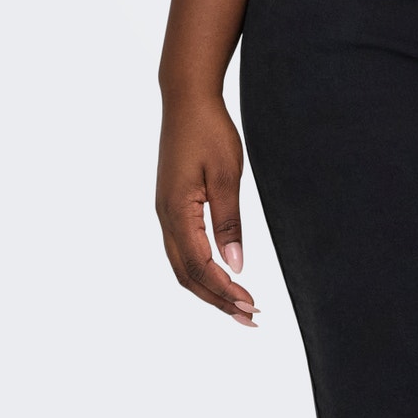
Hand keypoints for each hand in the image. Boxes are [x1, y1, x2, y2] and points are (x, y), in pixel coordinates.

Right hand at [156, 94, 258, 325]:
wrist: (186, 99)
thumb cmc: (209, 131)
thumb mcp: (226, 174)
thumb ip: (229, 221)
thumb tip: (236, 265)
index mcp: (177, 213)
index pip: (200, 267)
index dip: (225, 291)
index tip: (251, 306)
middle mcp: (165, 218)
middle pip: (187, 275)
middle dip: (217, 300)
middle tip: (249, 318)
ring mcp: (165, 212)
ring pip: (182, 265)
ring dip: (208, 289)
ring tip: (237, 305)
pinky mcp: (171, 205)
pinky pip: (181, 249)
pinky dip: (200, 270)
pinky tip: (219, 274)